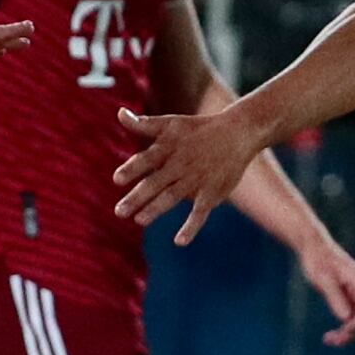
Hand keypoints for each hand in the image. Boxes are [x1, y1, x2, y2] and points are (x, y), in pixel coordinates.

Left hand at [113, 104, 270, 243]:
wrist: (238, 132)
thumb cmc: (199, 128)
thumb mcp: (171, 123)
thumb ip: (143, 124)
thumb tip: (119, 113)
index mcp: (168, 148)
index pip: (146, 159)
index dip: (132, 169)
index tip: (117, 179)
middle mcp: (180, 164)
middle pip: (155, 182)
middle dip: (137, 197)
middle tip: (119, 212)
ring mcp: (196, 179)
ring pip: (173, 196)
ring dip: (156, 209)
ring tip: (139, 220)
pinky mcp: (212, 191)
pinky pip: (200, 211)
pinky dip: (191, 226)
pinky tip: (179, 241)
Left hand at [298, 235, 354, 345]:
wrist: (313, 247)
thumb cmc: (317, 260)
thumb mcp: (323, 279)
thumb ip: (335, 298)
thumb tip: (346, 318)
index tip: (344, 331)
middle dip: (353, 331)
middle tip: (333, 341)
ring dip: (347, 332)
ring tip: (329, 340)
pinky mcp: (348, 296)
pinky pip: (351, 316)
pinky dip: (343, 327)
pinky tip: (331, 335)